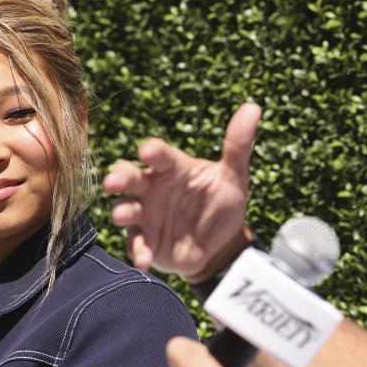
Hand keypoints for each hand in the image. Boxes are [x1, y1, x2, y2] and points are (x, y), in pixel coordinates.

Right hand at [103, 103, 260, 281]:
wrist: (221, 246)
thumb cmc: (222, 204)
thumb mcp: (234, 176)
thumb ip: (238, 145)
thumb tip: (253, 107)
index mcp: (173, 169)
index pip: (159, 154)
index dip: (152, 151)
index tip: (147, 151)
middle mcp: (153, 189)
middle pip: (129, 177)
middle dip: (119, 177)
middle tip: (114, 182)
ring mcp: (146, 215)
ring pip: (124, 208)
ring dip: (122, 212)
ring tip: (123, 216)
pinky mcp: (145, 241)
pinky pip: (136, 244)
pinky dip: (138, 251)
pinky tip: (145, 260)